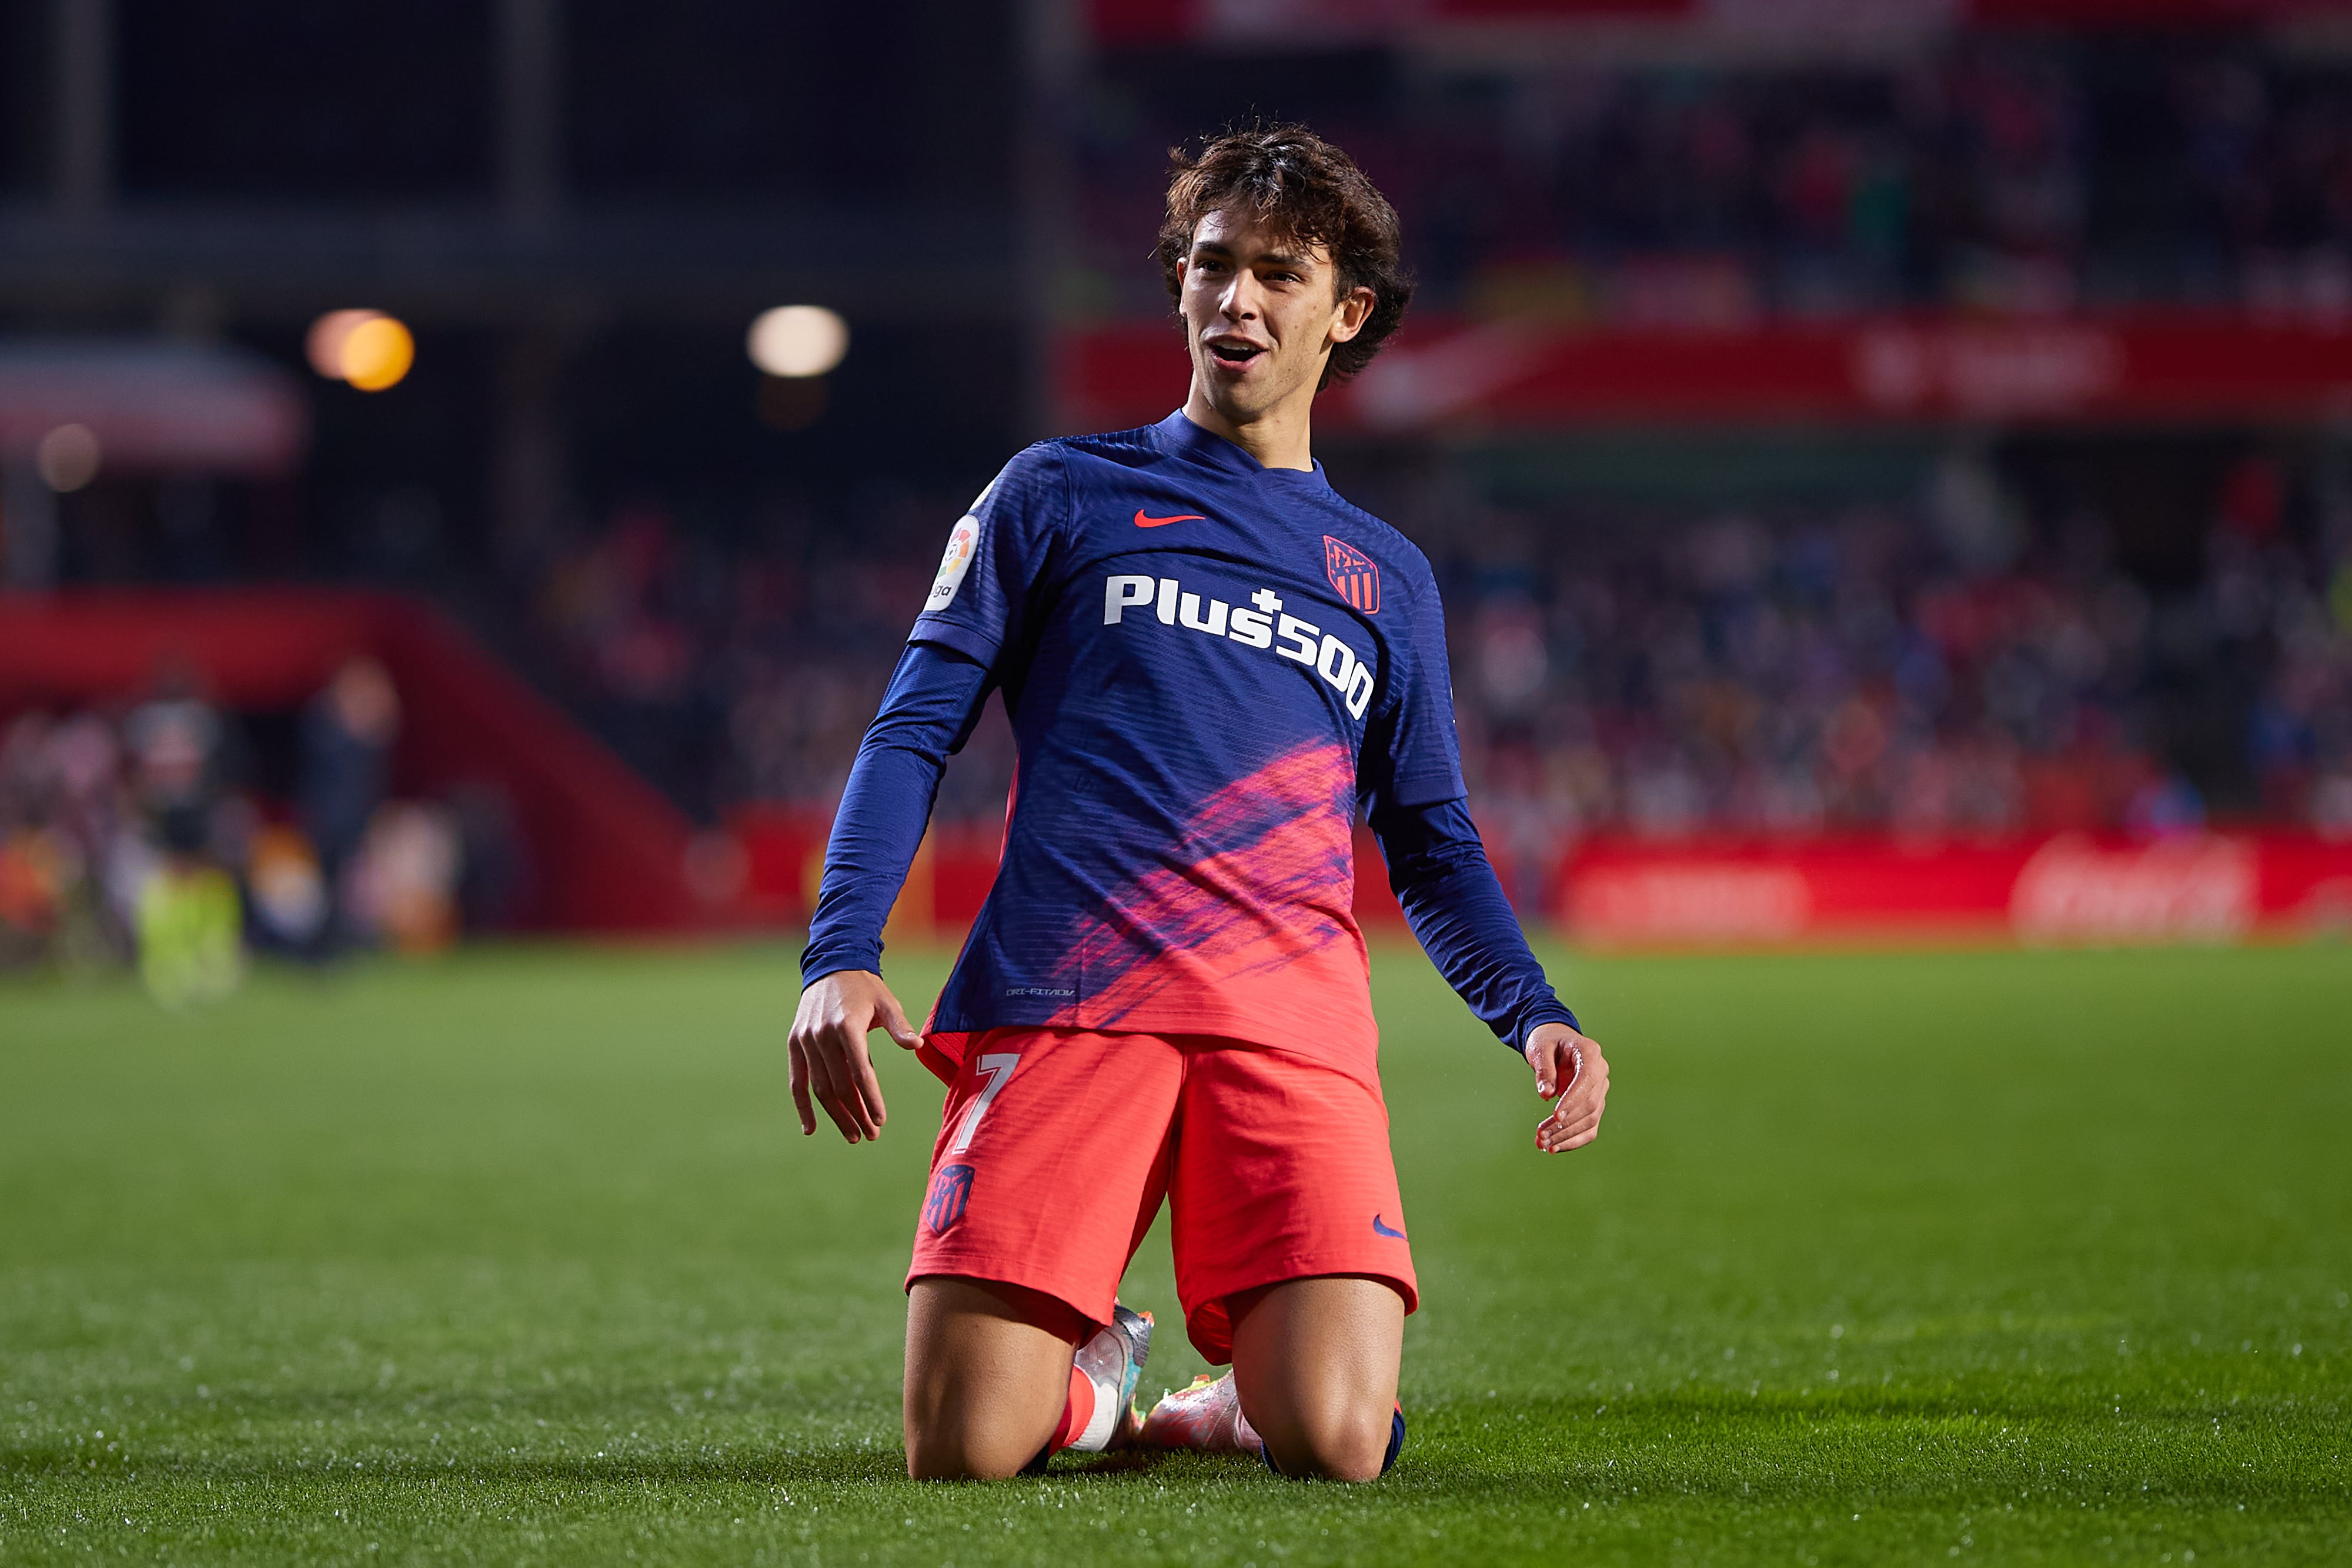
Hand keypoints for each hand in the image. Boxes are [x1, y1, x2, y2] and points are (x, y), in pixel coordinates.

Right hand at [788, 969, 921, 1143]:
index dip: (870, 1098)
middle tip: (871, 1135)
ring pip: (819, 1087)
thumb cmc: (865, 988)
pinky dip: (802, 1106)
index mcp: (847, 1025)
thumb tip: (917, 1045)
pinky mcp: (794, 1043)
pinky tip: (812, 1128)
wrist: (831, 965)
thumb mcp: (886, 1002)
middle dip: (856, 1113)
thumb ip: (900, 1026)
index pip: (860, 1071)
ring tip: (853, 1135)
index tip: (881, 1120)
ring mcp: (805, 1040)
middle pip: (839, 1085)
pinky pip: (796, 1081)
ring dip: (836, 1114)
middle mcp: (822, 1035)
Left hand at [1525, 1021, 1607, 1154]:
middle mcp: (1601, 1072)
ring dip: (1567, 1135)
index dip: (1573, 1100)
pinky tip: (1555, 1148)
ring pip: (1591, 1119)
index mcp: (1590, 1053)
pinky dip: (1574, 1140)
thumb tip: (1546, 1094)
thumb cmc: (1547, 1043)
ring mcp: (1600, 1090)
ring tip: (1543, 1143)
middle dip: (1566, 1123)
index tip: (1556, 1116)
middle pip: (1590, 1104)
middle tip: (1540, 1134)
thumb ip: (1544, 1069)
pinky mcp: (1594, 1105)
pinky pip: (1590, 1127)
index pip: (1587, 1080)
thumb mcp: (1540, 1049)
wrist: (1555, 1043)